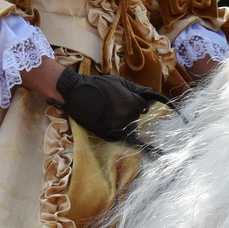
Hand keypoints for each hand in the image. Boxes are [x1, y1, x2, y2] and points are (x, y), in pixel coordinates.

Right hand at [52, 68, 166, 143]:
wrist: (75, 93)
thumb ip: (137, 89)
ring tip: (111, 114)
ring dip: (126, 122)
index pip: (143, 106)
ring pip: (131, 126)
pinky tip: (141, 146)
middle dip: (131, 111)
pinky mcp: (108, 135)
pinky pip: (123, 137)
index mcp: (131, 103)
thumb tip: (153, 94)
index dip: (138, 103)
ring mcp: (117, 127)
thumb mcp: (118, 82)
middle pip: (136, 116)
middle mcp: (126, 117)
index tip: (131, 100)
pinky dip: (123, 133)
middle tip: (116, 105)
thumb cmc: (97, 85)